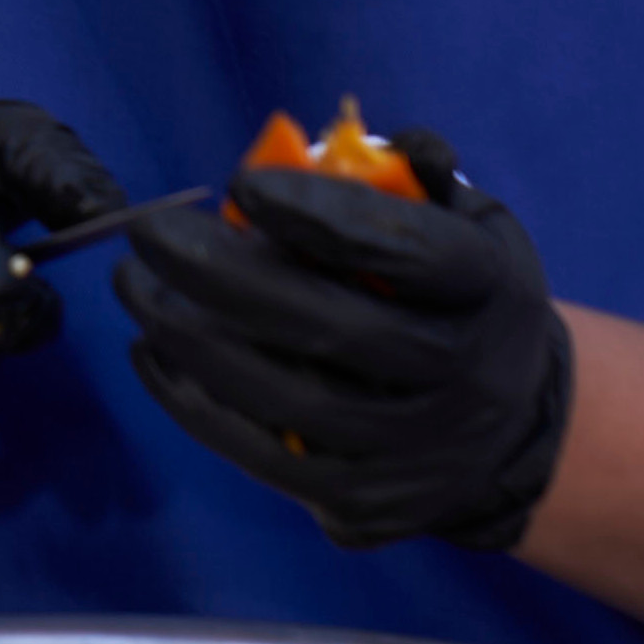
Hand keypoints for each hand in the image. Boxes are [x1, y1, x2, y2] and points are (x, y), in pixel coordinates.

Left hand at [118, 135, 571, 549]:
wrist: (509, 427)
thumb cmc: (455, 299)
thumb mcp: (466, 226)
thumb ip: (412, 177)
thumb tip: (361, 140)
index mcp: (491, 291)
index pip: (409, 252)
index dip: (321, 216)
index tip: (238, 187)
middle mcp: (467, 380)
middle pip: (336, 329)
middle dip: (223, 276)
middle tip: (147, 232)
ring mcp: (419, 451)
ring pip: (287, 398)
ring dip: (189, 338)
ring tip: (133, 287)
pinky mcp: (370, 502)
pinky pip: (263, 455)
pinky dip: (193, 403)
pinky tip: (150, 351)